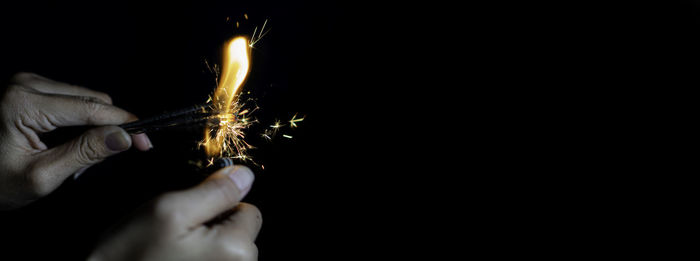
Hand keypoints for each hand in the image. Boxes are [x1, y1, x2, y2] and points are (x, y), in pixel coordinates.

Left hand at [0, 72, 151, 208]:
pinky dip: (80, 122)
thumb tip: (124, 138)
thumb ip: (85, 154)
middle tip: (109, 158)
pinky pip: (72, 99)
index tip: (147, 141)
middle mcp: (26, 84)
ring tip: (77, 156)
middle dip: (108, 128)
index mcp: (23, 103)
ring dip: (94, 126)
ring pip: (86, 99)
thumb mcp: (42, 176)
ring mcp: (27, 83)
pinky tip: (68, 143)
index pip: (91, 108)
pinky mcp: (29, 88)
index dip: (124, 125)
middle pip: (92, 100)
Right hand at [88, 165, 260, 260]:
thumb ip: (214, 191)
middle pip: (240, 231)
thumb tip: (245, 176)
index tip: (191, 215)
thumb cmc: (130, 257)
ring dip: (204, 245)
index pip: (248, 210)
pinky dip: (197, 259)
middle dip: (213, 226)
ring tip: (171, 252)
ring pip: (226, 249)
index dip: (219, 205)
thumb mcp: (169, 211)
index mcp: (237, 251)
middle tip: (176, 235)